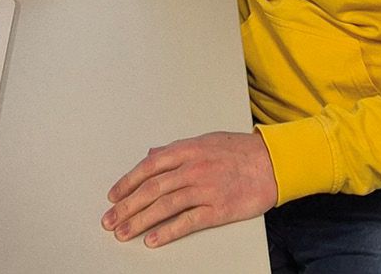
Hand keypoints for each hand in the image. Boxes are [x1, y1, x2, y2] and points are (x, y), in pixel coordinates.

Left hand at [101, 130, 276, 247]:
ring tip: (123, 232)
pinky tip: (152, 239)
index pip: (149, 167)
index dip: (128, 182)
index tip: (114, 196)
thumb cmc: (239, 151)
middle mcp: (192, 168)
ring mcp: (204, 188)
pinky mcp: (217, 209)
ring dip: (139, 220)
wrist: (271, 162)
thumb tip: (152, 154)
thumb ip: (176, 150)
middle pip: (151, 188)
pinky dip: (167, 231)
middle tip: (110, 220)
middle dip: (127, 205)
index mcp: (187, 149)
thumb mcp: (204, 141)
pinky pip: (187, 222)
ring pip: (164, 205)